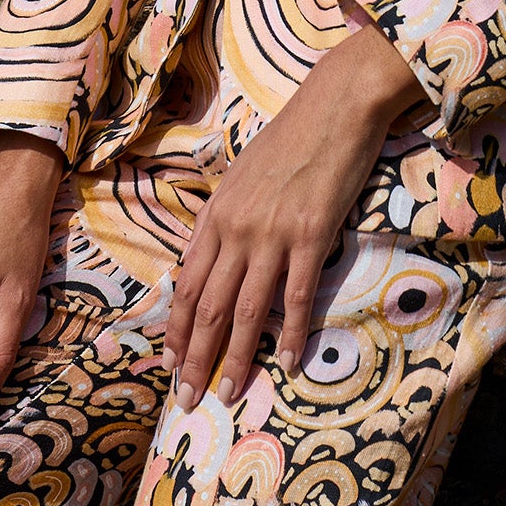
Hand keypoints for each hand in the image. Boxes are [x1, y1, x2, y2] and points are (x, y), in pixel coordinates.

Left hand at [164, 21, 424, 410]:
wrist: (334, 106)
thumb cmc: (290, 137)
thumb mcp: (243, 175)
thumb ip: (227, 218)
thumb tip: (217, 256)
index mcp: (216, 215)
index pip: (186, 285)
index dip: (177, 329)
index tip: (172, 362)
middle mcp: (235, 229)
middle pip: (208, 306)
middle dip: (195, 358)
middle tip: (189, 399)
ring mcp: (271, 234)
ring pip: (246, 309)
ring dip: (236, 357)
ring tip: (231, 391)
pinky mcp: (309, 235)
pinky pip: (295, 295)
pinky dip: (292, 332)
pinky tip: (289, 361)